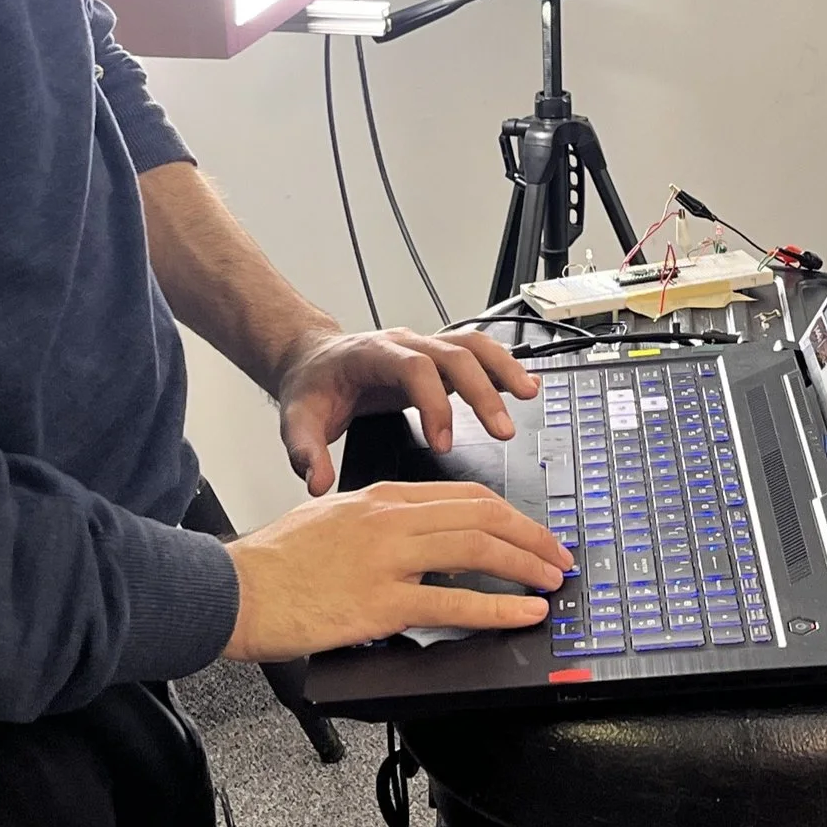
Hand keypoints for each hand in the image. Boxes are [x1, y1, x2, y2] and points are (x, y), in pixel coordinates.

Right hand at [221, 482, 573, 660]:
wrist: (233, 588)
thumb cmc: (275, 563)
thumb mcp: (330, 520)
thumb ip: (377, 526)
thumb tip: (419, 549)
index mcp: (380, 497)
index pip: (462, 495)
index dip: (508, 514)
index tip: (531, 532)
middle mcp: (389, 519)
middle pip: (480, 515)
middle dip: (530, 536)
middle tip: (557, 556)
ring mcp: (387, 558)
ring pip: (476, 549)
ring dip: (524, 565)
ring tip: (551, 581)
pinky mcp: (381, 602)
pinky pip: (454, 602)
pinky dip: (498, 608)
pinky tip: (522, 614)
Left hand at [272, 327, 539, 494]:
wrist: (313, 361)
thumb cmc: (311, 388)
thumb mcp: (297, 419)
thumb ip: (304, 451)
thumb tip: (318, 482)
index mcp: (372, 355)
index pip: (413, 368)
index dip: (433, 403)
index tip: (444, 443)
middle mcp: (403, 344)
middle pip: (453, 353)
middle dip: (481, 391)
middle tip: (501, 431)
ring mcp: (423, 347)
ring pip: (472, 344)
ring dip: (502, 368)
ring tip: (529, 396)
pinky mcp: (436, 358)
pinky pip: (476, 353)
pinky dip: (501, 367)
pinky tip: (523, 388)